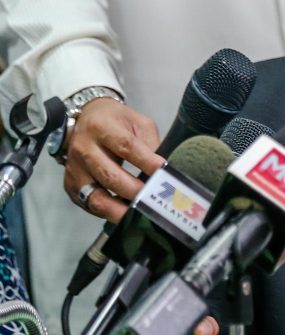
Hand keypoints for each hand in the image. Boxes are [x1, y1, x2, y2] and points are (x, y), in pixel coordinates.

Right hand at [63, 97, 163, 221]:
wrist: (86, 120)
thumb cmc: (116, 122)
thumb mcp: (137, 123)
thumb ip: (150, 144)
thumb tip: (163, 170)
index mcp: (102, 128)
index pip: (126, 147)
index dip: (146, 162)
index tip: (163, 173)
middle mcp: (83, 148)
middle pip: (110, 176)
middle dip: (135, 190)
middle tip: (154, 199)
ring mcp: (75, 169)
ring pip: (96, 196)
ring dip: (120, 210)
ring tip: (139, 214)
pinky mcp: (71, 184)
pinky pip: (89, 204)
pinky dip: (108, 213)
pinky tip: (124, 214)